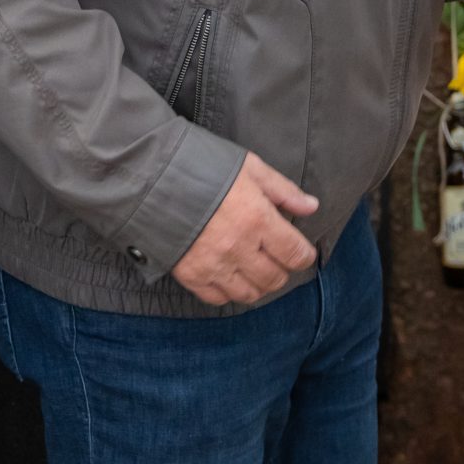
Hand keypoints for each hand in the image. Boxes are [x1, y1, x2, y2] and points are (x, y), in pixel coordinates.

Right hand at [171, 151, 318, 309]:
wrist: (152, 176)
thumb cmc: (204, 166)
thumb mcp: (250, 168)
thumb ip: (283, 191)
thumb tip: (311, 206)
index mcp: (258, 218)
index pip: (294, 253)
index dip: (304, 256)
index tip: (303, 252)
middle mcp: (239, 247)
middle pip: (275, 278)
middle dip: (283, 270)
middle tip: (279, 258)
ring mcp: (214, 265)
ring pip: (250, 293)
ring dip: (258, 284)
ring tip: (256, 268)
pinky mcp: (191, 275)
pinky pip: (219, 298)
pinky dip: (229, 290)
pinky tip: (230, 274)